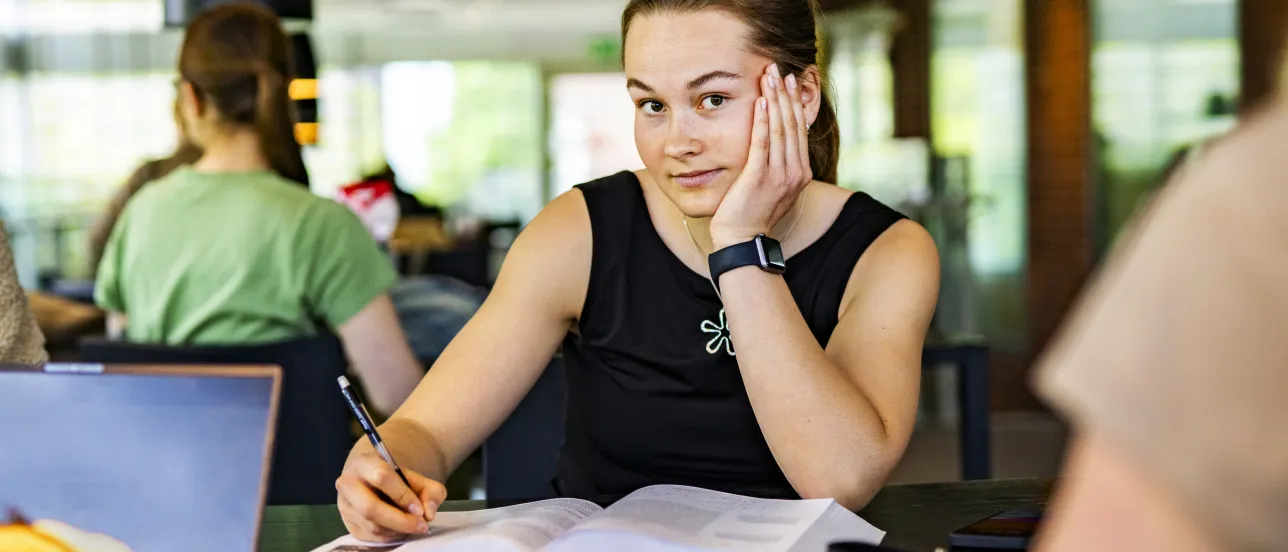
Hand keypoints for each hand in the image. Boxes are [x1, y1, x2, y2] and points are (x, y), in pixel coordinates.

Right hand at [335, 453, 447, 542]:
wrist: (374, 483)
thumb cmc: (397, 480)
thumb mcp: (417, 478)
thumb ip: (431, 491)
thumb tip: (428, 512)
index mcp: (364, 464)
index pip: (381, 477)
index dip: (403, 495)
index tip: (420, 508)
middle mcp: (348, 484)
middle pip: (370, 508)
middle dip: (400, 520)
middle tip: (421, 524)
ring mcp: (345, 507)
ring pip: (372, 526)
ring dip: (398, 530)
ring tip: (414, 525)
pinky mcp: (349, 525)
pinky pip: (372, 537)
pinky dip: (392, 536)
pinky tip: (402, 529)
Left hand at [709, 63, 811, 249]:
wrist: (743, 240)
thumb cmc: (753, 213)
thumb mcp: (774, 187)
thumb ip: (779, 165)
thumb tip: (777, 143)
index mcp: (801, 173)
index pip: (800, 129)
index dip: (794, 103)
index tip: (789, 81)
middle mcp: (795, 172)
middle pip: (792, 124)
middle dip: (785, 93)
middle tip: (779, 68)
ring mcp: (780, 174)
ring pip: (780, 128)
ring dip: (775, 98)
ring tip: (769, 75)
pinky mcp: (760, 176)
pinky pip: (763, 142)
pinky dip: (763, 119)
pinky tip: (761, 100)